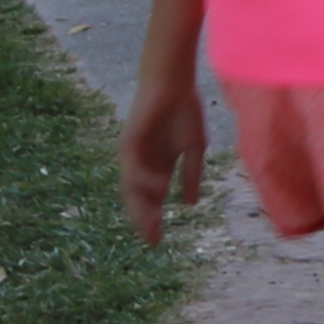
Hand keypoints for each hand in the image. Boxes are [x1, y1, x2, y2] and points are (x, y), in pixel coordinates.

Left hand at [117, 75, 205, 245]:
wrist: (173, 83)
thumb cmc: (185, 110)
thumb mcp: (195, 147)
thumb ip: (192, 174)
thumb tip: (190, 203)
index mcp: (159, 165)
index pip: (153, 198)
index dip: (155, 217)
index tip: (158, 240)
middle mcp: (143, 163)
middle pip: (140, 198)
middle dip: (144, 219)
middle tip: (151, 240)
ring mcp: (134, 155)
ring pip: (132, 187)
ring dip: (140, 206)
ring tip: (151, 224)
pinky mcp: (128, 143)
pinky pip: (133, 167)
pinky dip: (144, 179)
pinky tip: (158, 188)